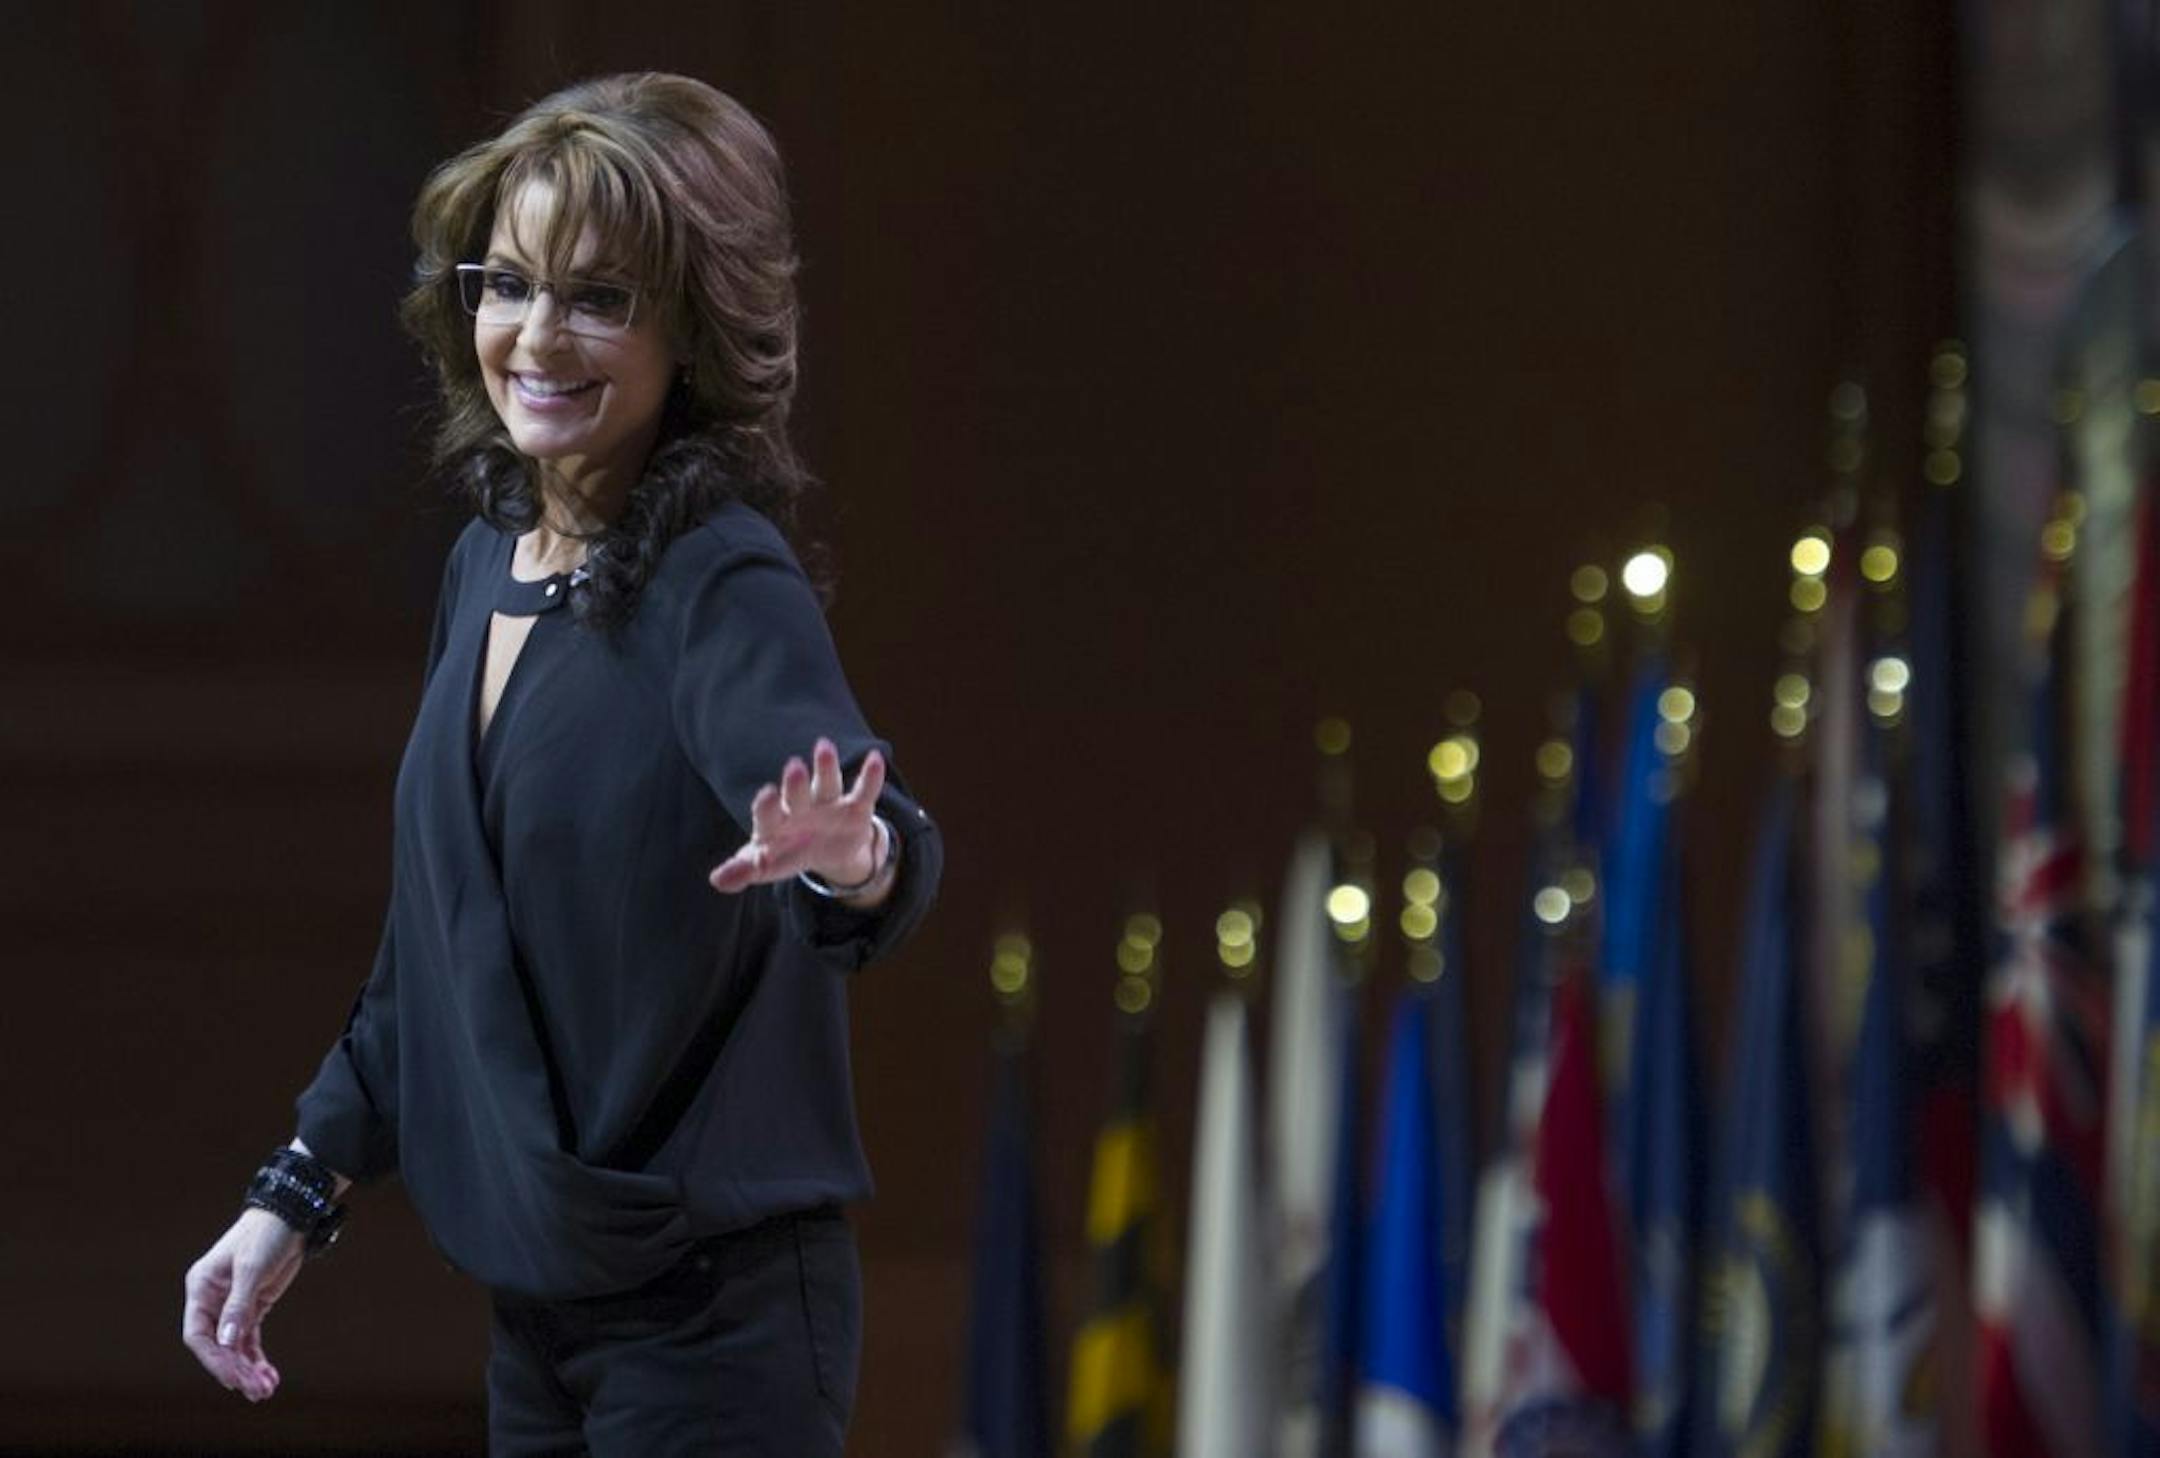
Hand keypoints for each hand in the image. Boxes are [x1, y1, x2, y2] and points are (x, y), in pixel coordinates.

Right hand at [182, 1208, 304, 1401]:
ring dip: (248, 1370)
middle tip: (256, 1391)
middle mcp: (212, 1301)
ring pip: (235, 1348)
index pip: (197, 1334)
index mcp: (201, 1289)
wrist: (291, 1218)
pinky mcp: (253, 1308)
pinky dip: (258, 1359)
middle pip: (218, 1346)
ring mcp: (232, 1307)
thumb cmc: (265, 1235)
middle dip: (236, 1370)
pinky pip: (250, 1341)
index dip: (213, 1359)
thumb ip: (238, 1306)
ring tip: (265, 1391)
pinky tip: (270, 1376)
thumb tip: (227, 1342)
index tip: (232, 1378)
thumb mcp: (251, 1268)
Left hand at [707, 737, 886, 893]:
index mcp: (775, 822)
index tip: (767, 795)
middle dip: (795, 784)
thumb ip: (743, 870)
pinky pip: (863, 790)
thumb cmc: (787, 853)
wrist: (826, 850)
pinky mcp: (855, 807)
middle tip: (793, 768)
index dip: (767, 806)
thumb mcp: (766, 866)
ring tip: (824, 747)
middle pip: (797, 794)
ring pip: (826, 783)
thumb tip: (716, 881)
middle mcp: (800, 806)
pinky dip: (870, 776)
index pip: (767, 813)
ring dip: (826, 767)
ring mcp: (828, 804)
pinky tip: (875, 759)